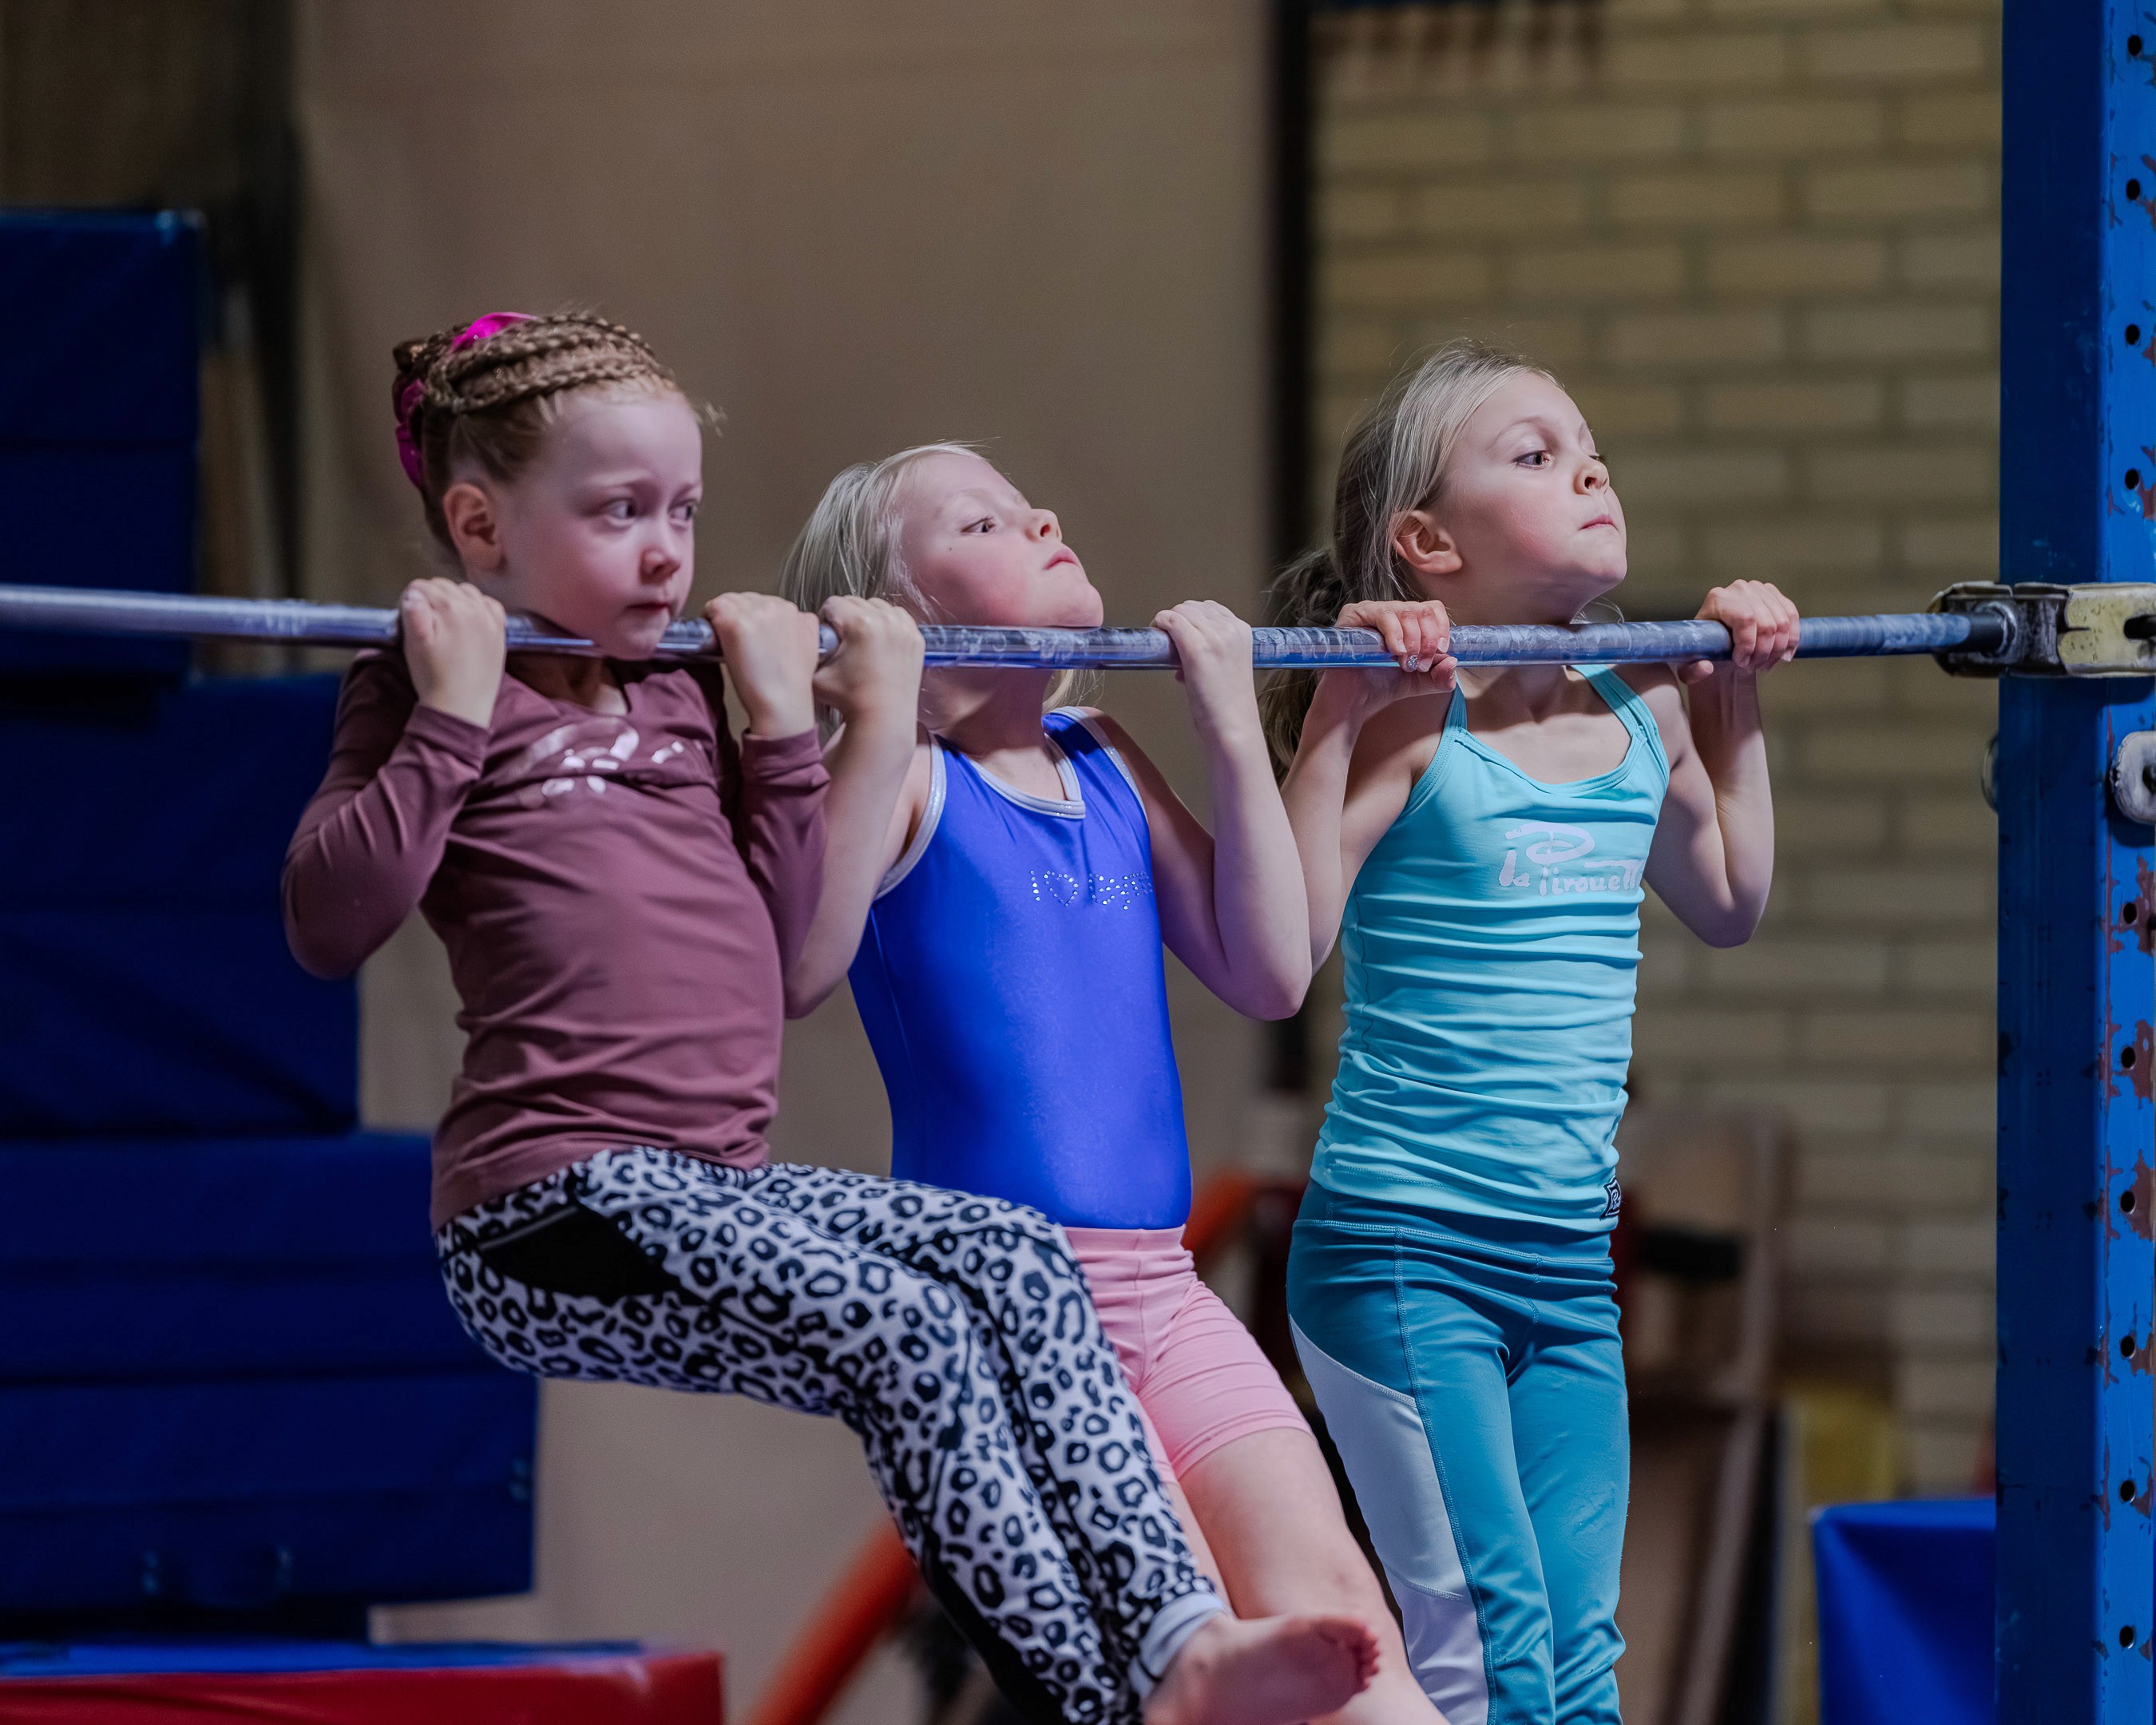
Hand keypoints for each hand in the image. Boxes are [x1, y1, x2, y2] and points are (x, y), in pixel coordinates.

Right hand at [401, 577, 504, 728]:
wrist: (461, 706)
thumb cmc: (434, 677)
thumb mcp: (414, 644)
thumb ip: (413, 613)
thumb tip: (414, 593)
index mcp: (448, 608)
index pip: (421, 587)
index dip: (410, 600)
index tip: (409, 615)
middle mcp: (472, 607)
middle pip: (444, 586)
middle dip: (431, 597)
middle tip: (425, 620)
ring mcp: (489, 619)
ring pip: (467, 592)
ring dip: (454, 598)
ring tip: (445, 619)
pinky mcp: (500, 631)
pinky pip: (491, 604)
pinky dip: (479, 605)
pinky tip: (470, 619)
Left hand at [705, 591, 820, 737]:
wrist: (782, 702)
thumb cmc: (792, 684)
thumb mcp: (811, 647)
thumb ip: (803, 626)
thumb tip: (792, 622)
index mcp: (795, 612)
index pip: (766, 602)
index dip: (755, 617)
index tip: (751, 633)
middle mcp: (775, 606)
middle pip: (747, 599)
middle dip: (740, 614)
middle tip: (737, 639)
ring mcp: (754, 612)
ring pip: (730, 600)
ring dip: (724, 615)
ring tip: (725, 637)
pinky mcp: (734, 621)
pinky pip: (714, 606)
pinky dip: (709, 617)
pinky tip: (714, 634)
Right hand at [813, 596, 923, 731]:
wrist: (883, 718)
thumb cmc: (850, 699)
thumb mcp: (817, 674)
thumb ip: (809, 648)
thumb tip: (804, 635)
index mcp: (860, 625)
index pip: (833, 604)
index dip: (826, 618)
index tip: (829, 635)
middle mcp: (886, 622)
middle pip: (856, 602)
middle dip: (846, 618)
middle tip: (845, 641)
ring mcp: (904, 629)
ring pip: (877, 606)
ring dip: (867, 617)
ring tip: (861, 640)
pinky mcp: (915, 638)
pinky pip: (897, 617)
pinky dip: (887, 624)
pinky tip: (879, 642)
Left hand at [1156, 600, 1261, 745]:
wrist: (1233, 726)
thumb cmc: (1229, 705)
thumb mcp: (1230, 667)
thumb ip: (1213, 650)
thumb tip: (1186, 646)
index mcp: (1242, 632)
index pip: (1211, 608)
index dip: (1191, 618)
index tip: (1182, 630)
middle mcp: (1230, 629)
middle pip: (1193, 607)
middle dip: (1178, 619)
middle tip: (1169, 640)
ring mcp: (1214, 637)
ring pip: (1180, 611)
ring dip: (1167, 621)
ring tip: (1163, 643)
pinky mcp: (1197, 648)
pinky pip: (1172, 621)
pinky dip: (1160, 623)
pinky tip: (1156, 634)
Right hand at [1319, 599, 1457, 720]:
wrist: (1353, 702)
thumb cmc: (1380, 688)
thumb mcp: (1419, 682)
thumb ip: (1440, 676)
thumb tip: (1452, 662)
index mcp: (1406, 622)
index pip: (1431, 608)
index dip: (1441, 628)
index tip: (1441, 651)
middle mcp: (1390, 612)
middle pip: (1422, 609)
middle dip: (1428, 639)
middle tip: (1419, 664)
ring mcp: (1371, 611)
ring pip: (1405, 611)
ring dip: (1413, 640)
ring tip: (1404, 662)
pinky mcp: (1354, 615)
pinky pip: (1383, 614)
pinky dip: (1395, 634)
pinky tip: (1395, 652)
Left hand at [1686, 579, 1799, 683]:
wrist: (1717, 641)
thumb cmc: (1702, 652)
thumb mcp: (1689, 665)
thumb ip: (1691, 671)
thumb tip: (1706, 667)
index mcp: (1717, 599)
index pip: (1745, 619)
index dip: (1749, 645)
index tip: (1742, 663)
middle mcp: (1739, 588)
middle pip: (1766, 623)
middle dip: (1764, 652)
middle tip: (1755, 668)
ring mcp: (1759, 588)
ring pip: (1782, 623)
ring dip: (1777, 650)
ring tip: (1764, 664)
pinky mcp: (1774, 594)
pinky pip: (1792, 616)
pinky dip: (1791, 639)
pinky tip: (1783, 655)